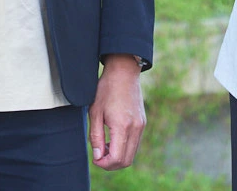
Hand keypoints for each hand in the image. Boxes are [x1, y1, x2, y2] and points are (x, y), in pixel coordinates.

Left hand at [89, 54, 144, 170]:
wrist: (124, 72)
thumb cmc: (106, 89)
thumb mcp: (95, 112)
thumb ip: (95, 136)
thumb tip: (97, 156)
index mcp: (122, 126)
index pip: (117, 158)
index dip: (104, 164)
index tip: (95, 159)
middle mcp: (135, 128)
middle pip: (126, 161)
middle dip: (111, 164)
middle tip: (99, 156)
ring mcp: (141, 126)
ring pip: (132, 154)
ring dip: (118, 156)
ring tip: (104, 146)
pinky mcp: (142, 123)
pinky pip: (135, 144)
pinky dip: (124, 148)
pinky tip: (113, 139)